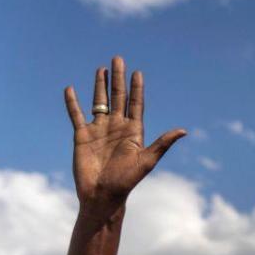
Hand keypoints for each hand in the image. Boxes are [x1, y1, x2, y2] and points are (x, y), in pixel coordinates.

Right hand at [64, 56, 185, 211]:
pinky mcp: (82, 136)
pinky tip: (70, 89)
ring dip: (100, 86)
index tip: (138, 72)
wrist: (102, 195)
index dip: (136, 89)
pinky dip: (72, 103)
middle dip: (118, 79)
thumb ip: (162, 143)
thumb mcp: (147, 161)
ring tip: (101, 69)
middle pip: (118, 98)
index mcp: (133, 132)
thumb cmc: (126, 181)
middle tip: (118, 59)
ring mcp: (99, 130)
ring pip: (99, 102)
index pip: (136, 104)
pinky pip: (76, 115)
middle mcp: (117, 127)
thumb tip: (184, 130)